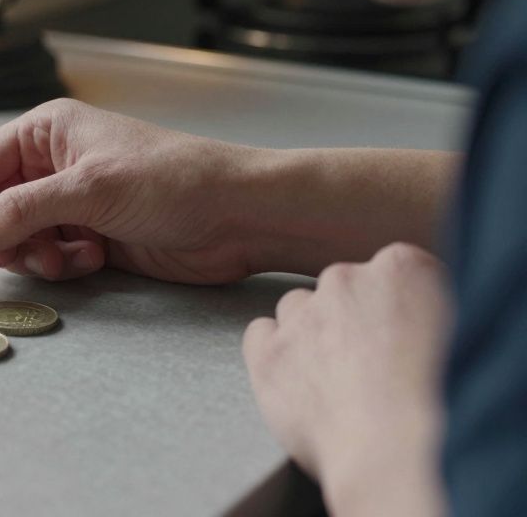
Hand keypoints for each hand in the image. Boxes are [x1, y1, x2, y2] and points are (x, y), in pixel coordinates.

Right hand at [0, 98, 263, 283]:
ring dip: (28, 255)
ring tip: (61, 258)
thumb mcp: (88, 191)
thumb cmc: (172, 181)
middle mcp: (51, 163)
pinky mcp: (89, 236)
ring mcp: (70, 202)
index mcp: (45, 131)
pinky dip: (58, 265)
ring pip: (14, 236)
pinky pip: (47, 256)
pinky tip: (90, 259)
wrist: (240, 215)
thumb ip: (18, 213)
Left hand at [243, 242, 449, 515]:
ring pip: (297, 307)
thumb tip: (411, 319)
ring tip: (333, 376)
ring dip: (310, 333)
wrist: (400, 450)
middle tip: (368, 362)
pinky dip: (271, 353)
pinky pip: (259, 334)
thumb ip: (427, 313)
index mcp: (405, 270)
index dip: (394, 307)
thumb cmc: (442, 406)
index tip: (398, 333)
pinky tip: (294, 378)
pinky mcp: (268, 351)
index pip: (392, 271)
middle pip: (342, 287)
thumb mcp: (462, 338)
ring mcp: (303, 314)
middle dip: (351, 318)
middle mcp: (347, 281)